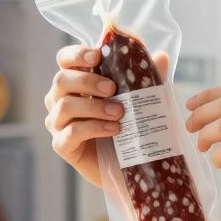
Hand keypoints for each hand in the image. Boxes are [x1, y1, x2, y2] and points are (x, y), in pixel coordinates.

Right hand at [43, 44, 169, 187]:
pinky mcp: (62, 145)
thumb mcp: (142, 98)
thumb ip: (148, 77)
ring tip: (119, 113)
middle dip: (87, 81)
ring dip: (94, 106)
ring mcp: (58, 123)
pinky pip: (71, 133)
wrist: (130, 166)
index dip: (76, 54)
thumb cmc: (130, 126)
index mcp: (76, 81)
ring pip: (65, 106)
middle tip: (113, 88)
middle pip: (61, 80)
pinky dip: (94, 128)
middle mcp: (60, 99)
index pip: (65, 59)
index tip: (97, 57)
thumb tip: (161, 57)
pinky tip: (114, 129)